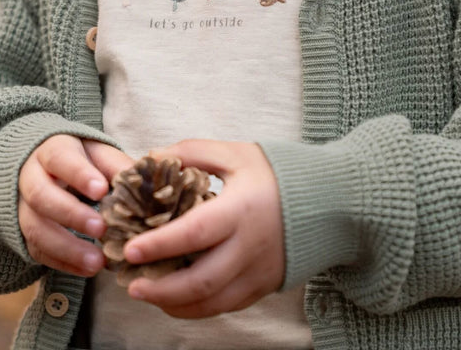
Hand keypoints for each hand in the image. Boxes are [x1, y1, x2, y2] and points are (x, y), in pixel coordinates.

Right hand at [18, 135, 132, 276]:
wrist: (48, 169)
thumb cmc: (82, 160)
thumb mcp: (99, 154)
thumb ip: (117, 166)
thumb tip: (144, 183)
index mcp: (52, 150)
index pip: (60, 159)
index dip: (79, 175)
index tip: (101, 190)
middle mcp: (30, 177)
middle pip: (41, 195)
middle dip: (71, 214)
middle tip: (101, 228)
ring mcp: (22, 206)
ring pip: (35, 228)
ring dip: (66, 247)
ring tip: (97, 262)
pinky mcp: (24, 232)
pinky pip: (37, 250)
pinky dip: (63, 263)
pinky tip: (88, 270)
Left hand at [123, 140, 284, 317]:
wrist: (330, 200)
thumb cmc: (277, 172)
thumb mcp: (235, 153)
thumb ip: (192, 152)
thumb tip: (151, 158)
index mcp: (240, 210)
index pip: (194, 234)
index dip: (160, 244)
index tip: (130, 249)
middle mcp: (249, 247)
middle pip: (201, 281)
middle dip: (161, 289)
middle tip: (131, 285)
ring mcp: (259, 272)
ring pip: (212, 303)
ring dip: (175, 304)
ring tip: (147, 294)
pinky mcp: (264, 286)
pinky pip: (227, 306)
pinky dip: (197, 308)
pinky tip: (175, 299)